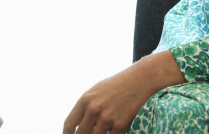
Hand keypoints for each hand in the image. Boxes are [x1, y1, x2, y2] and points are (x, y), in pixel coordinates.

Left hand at [63, 52, 185, 133]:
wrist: (139, 80)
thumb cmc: (117, 85)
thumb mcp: (96, 91)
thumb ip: (86, 107)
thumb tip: (78, 125)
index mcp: (85, 99)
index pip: (69, 124)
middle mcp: (93, 109)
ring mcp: (106, 119)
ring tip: (101, 129)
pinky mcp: (119, 126)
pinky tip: (113, 130)